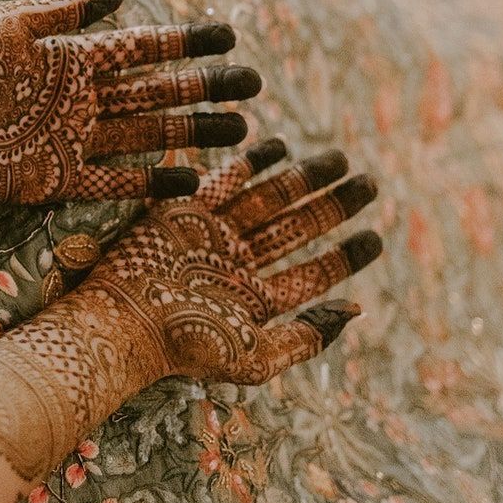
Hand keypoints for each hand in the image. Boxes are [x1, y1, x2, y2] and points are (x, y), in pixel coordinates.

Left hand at [0, 0, 259, 204]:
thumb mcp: (10, 25)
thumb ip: (69, 9)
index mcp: (71, 58)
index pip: (142, 47)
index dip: (185, 41)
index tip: (228, 35)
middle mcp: (80, 99)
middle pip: (157, 92)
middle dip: (206, 87)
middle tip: (253, 85)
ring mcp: (73, 140)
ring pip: (148, 135)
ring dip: (193, 132)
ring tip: (241, 130)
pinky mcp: (57, 180)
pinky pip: (114, 182)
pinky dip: (151, 183)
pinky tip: (189, 181)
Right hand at [84, 137, 381, 387]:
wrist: (127, 321)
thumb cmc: (189, 346)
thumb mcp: (257, 356)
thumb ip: (307, 336)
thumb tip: (356, 310)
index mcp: (255, 301)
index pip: (312, 274)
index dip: (345, 256)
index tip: (376, 237)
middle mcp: (238, 264)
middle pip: (297, 228)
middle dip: (333, 206)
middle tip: (369, 184)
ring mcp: (213, 235)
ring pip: (269, 200)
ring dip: (304, 179)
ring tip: (340, 160)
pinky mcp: (185, 211)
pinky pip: (224, 180)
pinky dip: (251, 163)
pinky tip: (279, 147)